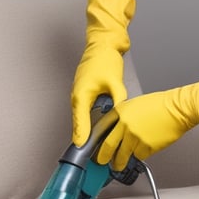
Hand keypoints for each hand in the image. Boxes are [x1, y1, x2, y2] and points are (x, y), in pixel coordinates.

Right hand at [71, 0, 135, 145]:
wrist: (102, 44)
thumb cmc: (105, 59)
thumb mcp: (114, 81)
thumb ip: (118, 99)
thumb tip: (122, 113)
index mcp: (81, 95)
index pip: (80, 121)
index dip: (81, 137)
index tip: (82, 150)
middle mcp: (77, 96)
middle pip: (79, 123)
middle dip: (84, 138)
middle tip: (90, 155)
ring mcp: (80, 94)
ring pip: (82, 118)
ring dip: (87, 130)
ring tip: (94, 147)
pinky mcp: (85, 93)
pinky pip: (85, 111)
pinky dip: (90, 121)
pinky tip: (99, 129)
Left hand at [96, 70, 198, 169]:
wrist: (178, 109)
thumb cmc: (161, 105)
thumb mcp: (136, 105)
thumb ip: (124, 117)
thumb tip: (117, 130)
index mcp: (120, 111)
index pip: (101, 128)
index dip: (96, 140)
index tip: (94, 147)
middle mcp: (124, 125)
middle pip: (107, 146)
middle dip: (103, 157)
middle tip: (101, 162)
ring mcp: (134, 137)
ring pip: (122, 155)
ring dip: (120, 162)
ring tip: (119, 164)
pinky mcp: (146, 147)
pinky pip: (139, 156)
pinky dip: (140, 155)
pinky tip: (143, 150)